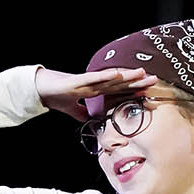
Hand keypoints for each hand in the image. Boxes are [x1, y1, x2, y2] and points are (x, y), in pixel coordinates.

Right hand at [35, 64, 153, 122]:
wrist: (38, 89)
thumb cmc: (55, 95)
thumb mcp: (72, 109)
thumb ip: (83, 113)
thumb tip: (92, 121)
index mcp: (94, 91)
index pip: (118, 91)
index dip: (133, 90)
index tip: (149, 90)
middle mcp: (93, 84)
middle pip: (119, 83)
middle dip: (137, 81)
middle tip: (155, 79)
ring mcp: (86, 82)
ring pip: (110, 79)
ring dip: (126, 76)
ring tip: (141, 73)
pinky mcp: (76, 81)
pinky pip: (93, 79)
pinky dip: (105, 77)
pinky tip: (117, 74)